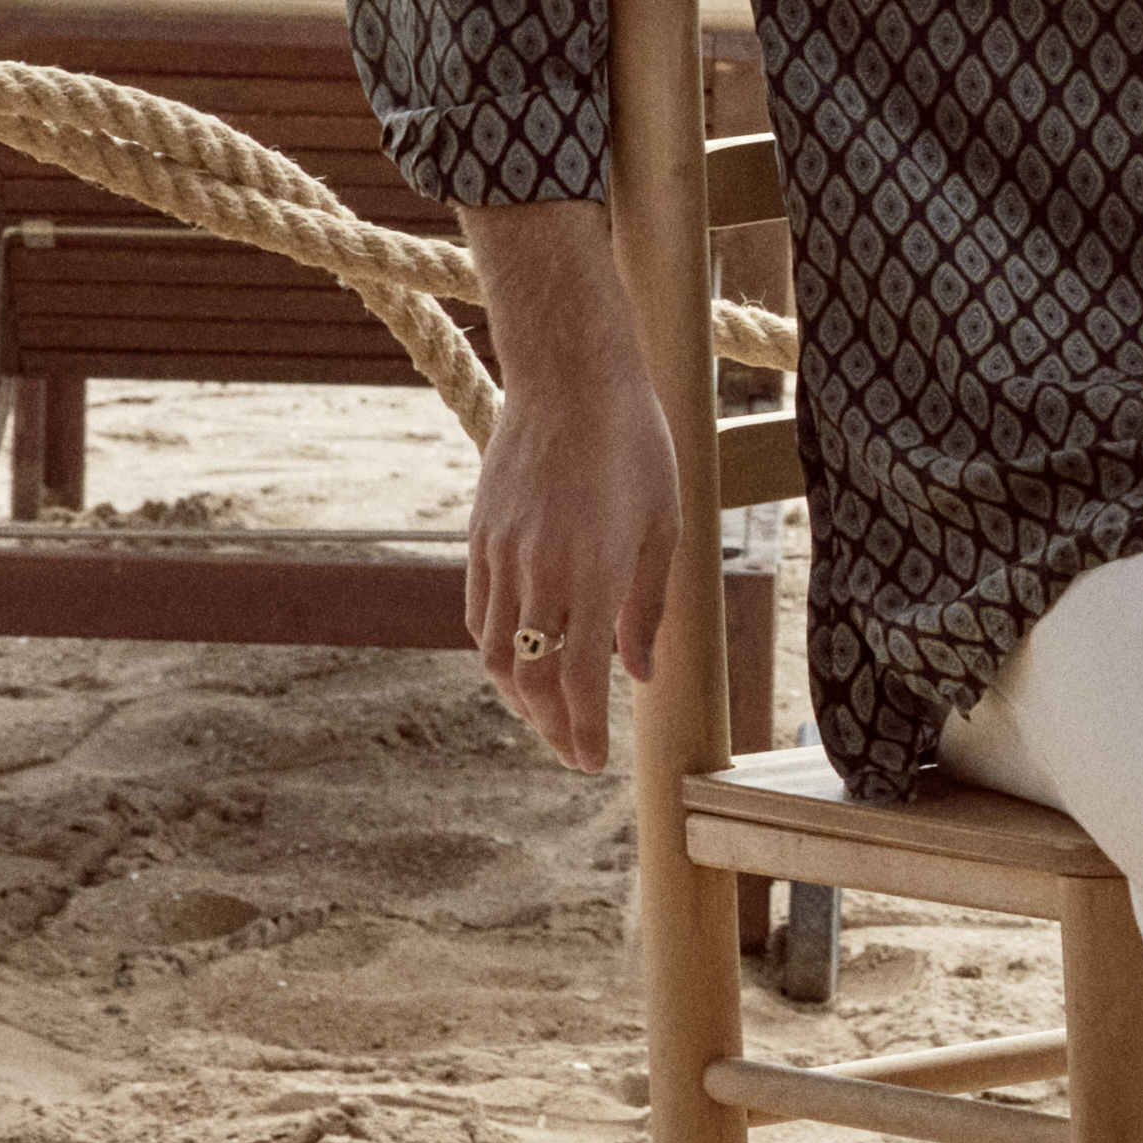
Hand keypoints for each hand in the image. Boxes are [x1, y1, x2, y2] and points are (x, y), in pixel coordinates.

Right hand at [468, 356, 677, 771]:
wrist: (570, 379)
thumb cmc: (635, 445)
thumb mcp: (663, 525)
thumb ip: (647, 606)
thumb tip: (641, 674)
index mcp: (594, 572)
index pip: (582, 679)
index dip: (584, 730)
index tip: (592, 763)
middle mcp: (540, 572)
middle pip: (532, 679)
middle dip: (552, 727)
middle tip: (572, 752)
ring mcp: (501, 555)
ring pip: (495, 654)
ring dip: (520, 696)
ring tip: (548, 715)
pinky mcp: (479, 537)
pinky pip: (479, 615)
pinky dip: (496, 651)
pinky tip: (520, 660)